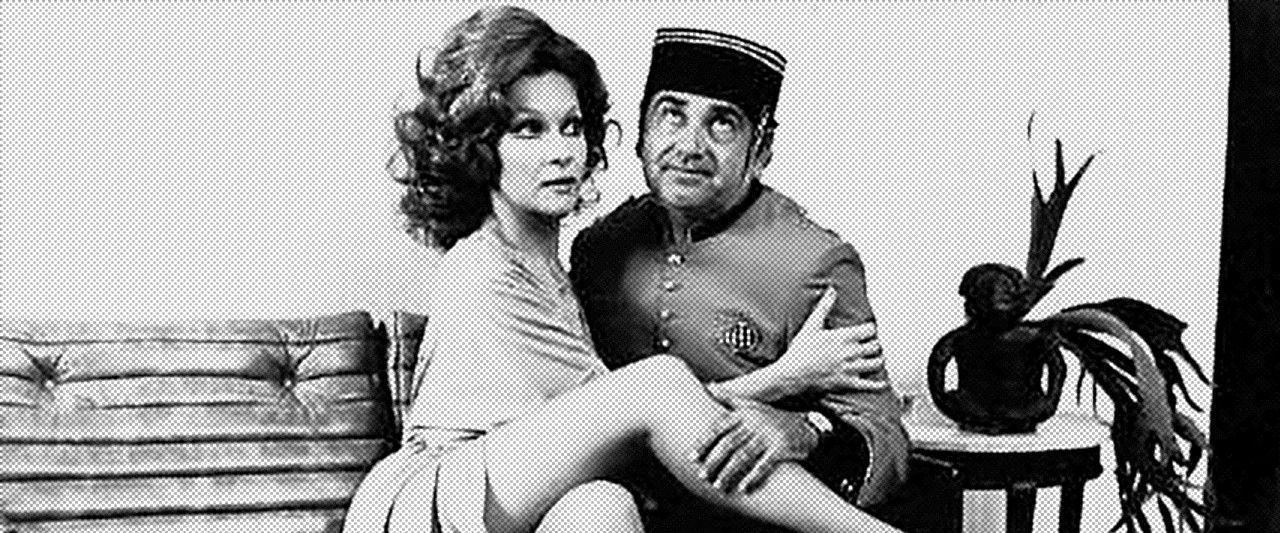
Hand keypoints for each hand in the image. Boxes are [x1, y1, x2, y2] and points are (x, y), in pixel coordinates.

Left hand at [694, 396, 817, 493]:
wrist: (805, 425)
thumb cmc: (771, 417)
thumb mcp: (751, 404)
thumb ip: (729, 398)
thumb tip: (707, 386)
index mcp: (743, 413)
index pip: (718, 428)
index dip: (704, 443)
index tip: (691, 457)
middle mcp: (754, 423)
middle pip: (729, 443)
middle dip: (713, 460)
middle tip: (701, 475)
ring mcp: (768, 435)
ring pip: (743, 455)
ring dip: (728, 472)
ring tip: (718, 485)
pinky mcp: (781, 448)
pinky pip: (764, 465)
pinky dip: (752, 477)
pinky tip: (743, 488)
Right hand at [768, 287, 886, 394]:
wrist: (792, 373)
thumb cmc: (800, 350)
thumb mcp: (811, 325)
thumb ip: (824, 306)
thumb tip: (831, 290)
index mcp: (843, 337)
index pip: (870, 330)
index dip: (870, 330)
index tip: (868, 331)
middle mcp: (850, 352)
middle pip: (875, 346)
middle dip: (875, 345)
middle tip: (873, 345)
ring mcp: (850, 368)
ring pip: (875, 364)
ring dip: (878, 360)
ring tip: (877, 359)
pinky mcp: (847, 383)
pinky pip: (868, 385)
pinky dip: (877, 385)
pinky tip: (882, 384)